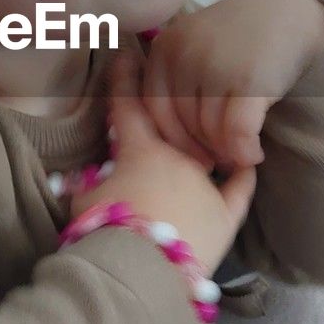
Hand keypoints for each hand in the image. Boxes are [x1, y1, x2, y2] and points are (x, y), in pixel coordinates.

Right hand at [70, 49, 257, 275]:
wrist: (144, 269)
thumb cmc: (106, 229)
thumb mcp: (83, 202)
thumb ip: (85, 184)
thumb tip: (73, 177)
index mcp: (140, 151)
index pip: (128, 106)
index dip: (124, 79)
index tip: (125, 54)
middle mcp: (177, 158)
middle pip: (172, 124)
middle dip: (168, 105)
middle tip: (168, 86)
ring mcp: (205, 184)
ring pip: (207, 151)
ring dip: (205, 139)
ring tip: (208, 128)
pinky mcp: (226, 214)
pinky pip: (239, 189)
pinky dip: (243, 174)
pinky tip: (250, 162)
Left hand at [142, 0, 323, 173]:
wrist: (289, 14)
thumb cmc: (238, 40)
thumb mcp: (193, 49)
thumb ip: (174, 84)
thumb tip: (168, 146)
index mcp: (164, 49)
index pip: (155, 109)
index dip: (173, 139)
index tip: (192, 153)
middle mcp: (184, 55)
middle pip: (183, 123)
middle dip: (203, 148)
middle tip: (221, 158)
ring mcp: (215, 67)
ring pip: (210, 131)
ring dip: (226, 152)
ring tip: (238, 153)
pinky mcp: (248, 80)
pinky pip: (237, 133)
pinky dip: (245, 152)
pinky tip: (254, 154)